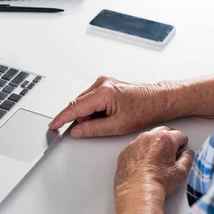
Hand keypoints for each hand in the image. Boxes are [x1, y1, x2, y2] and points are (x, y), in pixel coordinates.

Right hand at [48, 76, 172, 137]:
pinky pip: (92, 98)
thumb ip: (93, 129)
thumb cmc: (145, 110)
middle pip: (79, 105)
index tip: (53, 125)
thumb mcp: (117, 126)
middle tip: (99, 127)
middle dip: (83, 119)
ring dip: (91, 114)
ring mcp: (104, 82)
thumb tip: (77, 131)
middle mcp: (101, 83)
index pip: (75, 108)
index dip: (62, 118)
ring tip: (110, 119)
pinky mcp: (107, 84)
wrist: (160, 100)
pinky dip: (96, 109)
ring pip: (85, 102)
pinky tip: (109, 114)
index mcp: (103, 93)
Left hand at [114, 126, 194, 213]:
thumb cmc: (158, 182)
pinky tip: (144, 163)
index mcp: (164, 139)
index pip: (179, 135)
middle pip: (162, 132)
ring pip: (147, 138)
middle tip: (171, 149)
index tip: (182, 146)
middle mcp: (148, 137)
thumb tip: (187, 154)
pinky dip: (140, 152)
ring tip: (157, 157)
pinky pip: (135, 148)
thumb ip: (187, 159)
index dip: (182, 142)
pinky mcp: (125, 152)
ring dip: (153, 144)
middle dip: (169, 138)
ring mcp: (134, 144)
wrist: (138, 192)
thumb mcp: (181, 172)